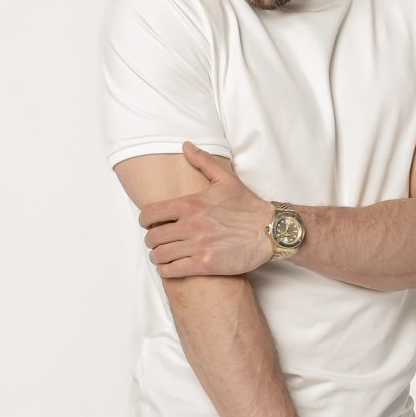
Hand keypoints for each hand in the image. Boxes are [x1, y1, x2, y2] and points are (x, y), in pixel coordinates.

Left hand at [139, 141, 274, 277]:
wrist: (270, 230)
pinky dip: (167, 270)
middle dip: (153, 240)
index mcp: (190, 204)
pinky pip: (172, 271)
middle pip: (152, 237)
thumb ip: (203, 161)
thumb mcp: (226, 179)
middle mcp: (190, 225)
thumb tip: (186, 146)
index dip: (146, 221)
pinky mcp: (205, 265)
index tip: (151, 224)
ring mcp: (197, 246)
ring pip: (159, 255)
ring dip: (158, 256)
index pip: (149, 214)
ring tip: (164, 255)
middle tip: (160, 241)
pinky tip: (172, 267)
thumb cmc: (248, 206)